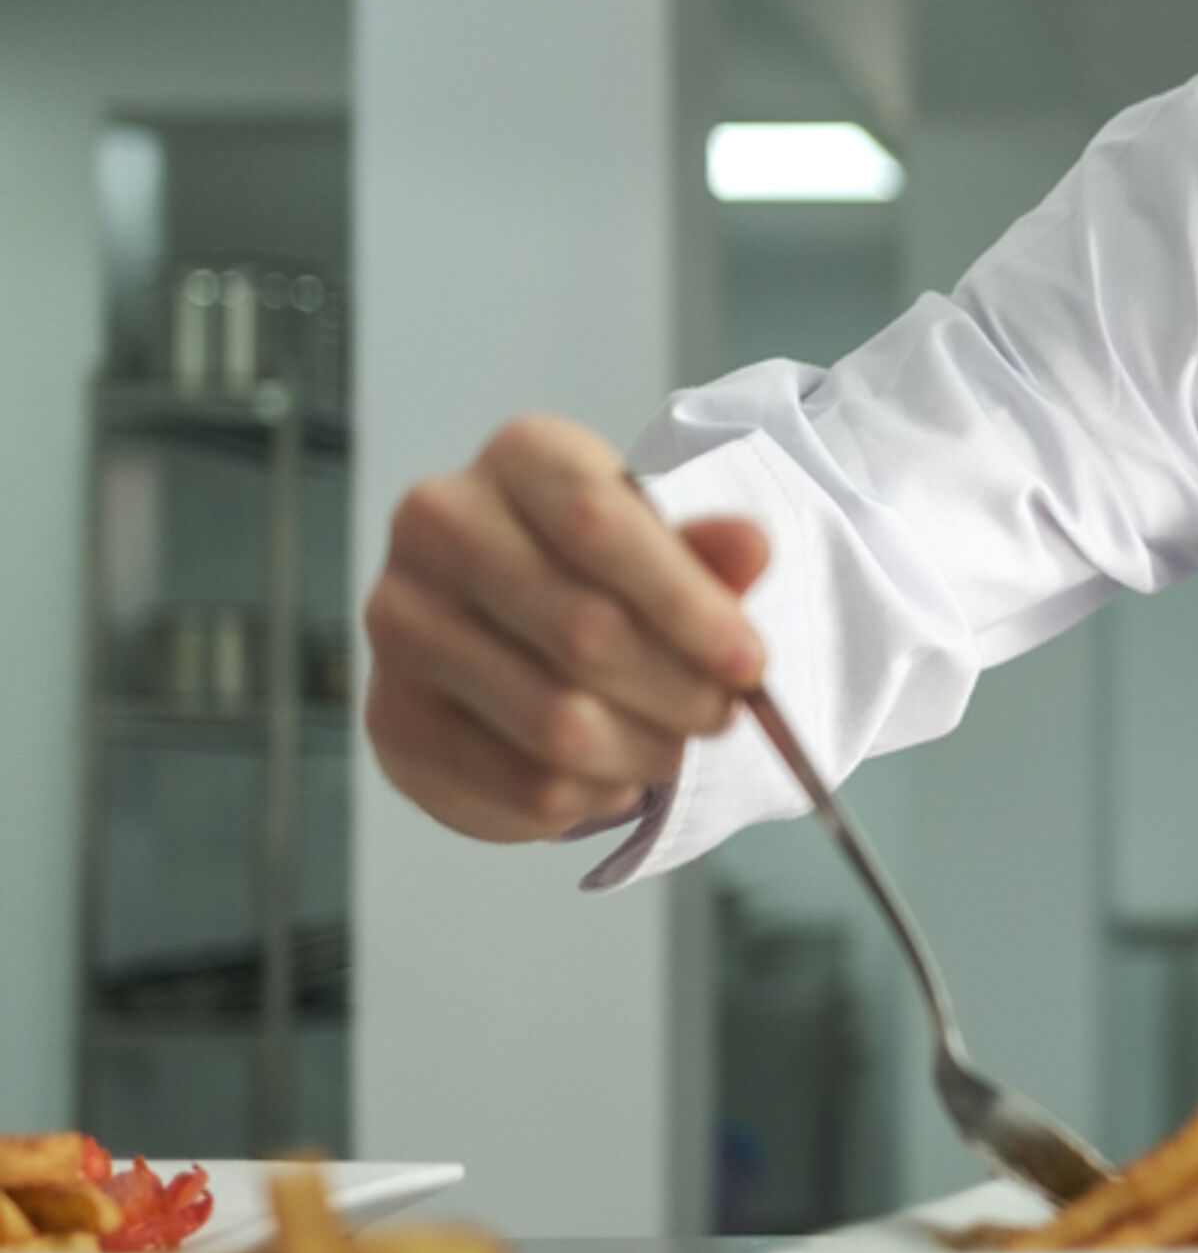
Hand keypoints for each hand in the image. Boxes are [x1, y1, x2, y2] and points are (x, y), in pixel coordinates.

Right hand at [362, 414, 771, 842]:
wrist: (507, 634)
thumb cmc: (603, 578)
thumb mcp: (665, 552)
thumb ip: (706, 555)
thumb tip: (750, 545)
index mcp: (521, 459)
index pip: (599, 525)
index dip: (686, 605)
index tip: (747, 663)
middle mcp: (439, 526)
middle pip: (584, 631)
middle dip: (679, 691)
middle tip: (721, 715)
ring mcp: (400, 621)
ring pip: (557, 721)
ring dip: (642, 750)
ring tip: (671, 746)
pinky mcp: (393, 718)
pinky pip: (523, 783)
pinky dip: (591, 793)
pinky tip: (612, 774)